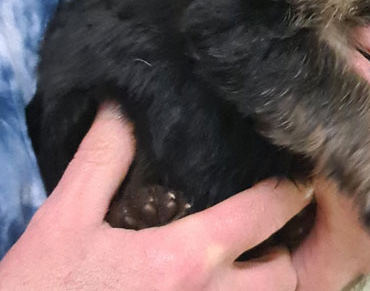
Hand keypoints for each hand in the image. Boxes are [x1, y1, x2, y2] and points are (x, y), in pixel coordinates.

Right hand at [0, 103, 311, 290]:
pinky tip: (224, 286)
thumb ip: (102, 159)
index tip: (298, 178)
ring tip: (250, 264)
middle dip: (282, 251)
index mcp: (184, 259)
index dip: (289, 192)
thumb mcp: (64, 220)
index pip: (264, 215)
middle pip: (283, 277)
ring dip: (267, 288)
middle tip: (268, 230)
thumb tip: (120, 105)